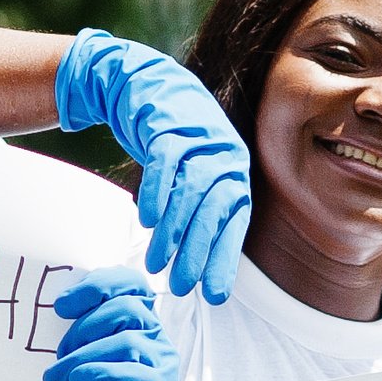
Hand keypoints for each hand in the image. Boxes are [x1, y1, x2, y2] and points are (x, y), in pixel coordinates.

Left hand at [2, 272, 182, 380]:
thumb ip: (64, 333)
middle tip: (53, 352)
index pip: (131, 284)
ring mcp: (162, 377)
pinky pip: (144, 378)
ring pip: (133, 340)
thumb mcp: (63, 365)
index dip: (99, 284)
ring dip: (85, 353)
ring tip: (54, 378)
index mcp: (134, 327)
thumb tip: (34, 301)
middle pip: (131, 307)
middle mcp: (155, 346)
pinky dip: (108, 374)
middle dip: (85, 324)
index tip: (58, 303)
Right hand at [60, 31, 251, 301]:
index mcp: (235, 174)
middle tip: (181, 286)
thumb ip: (197, 212)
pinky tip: (147, 220)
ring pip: (190, 190)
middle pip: (214, 210)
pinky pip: (166, 163)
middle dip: (199, 251)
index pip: (234, 222)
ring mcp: (200, 138)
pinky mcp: (170, 124)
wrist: (147, 85)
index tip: (213, 295)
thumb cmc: (172, 143)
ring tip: (156, 263)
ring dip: (174, 230)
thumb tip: (196, 266)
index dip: (224, 258)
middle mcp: (225, 155)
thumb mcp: (191, 175)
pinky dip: (158, 193)